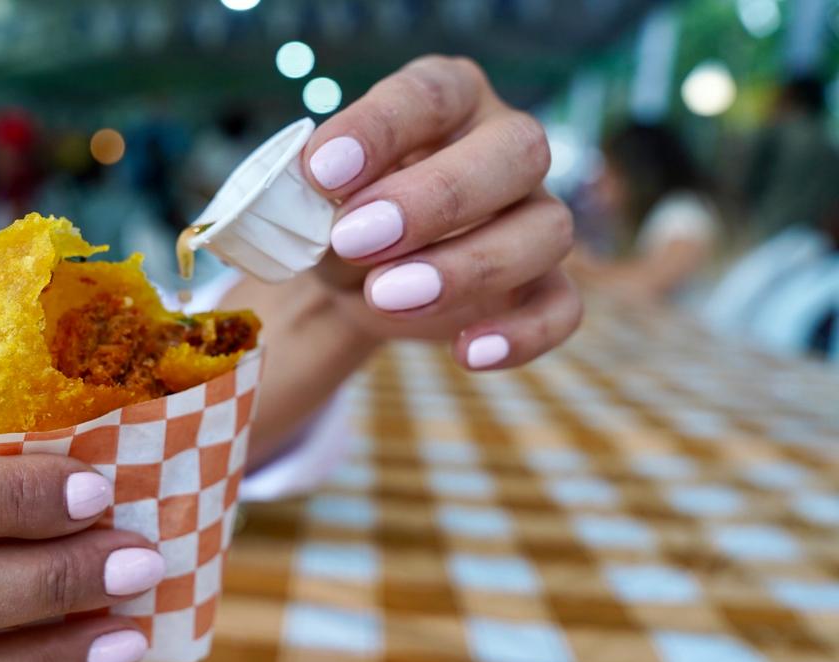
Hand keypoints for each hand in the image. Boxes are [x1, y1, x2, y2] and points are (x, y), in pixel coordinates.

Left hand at [304, 55, 581, 369]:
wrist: (353, 279)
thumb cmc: (337, 216)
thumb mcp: (313, 199)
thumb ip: (317, 193)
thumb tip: (318, 198)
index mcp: (449, 97)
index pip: (430, 95)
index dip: (379, 129)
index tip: (322, 173)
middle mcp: (505, 144)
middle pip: (516, 151)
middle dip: (436, 199)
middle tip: (355, 239)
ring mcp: (534, 214)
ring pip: (547, 230)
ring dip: (468, 267)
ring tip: (384, 296)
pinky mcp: (543, 284)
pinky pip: (562, 308)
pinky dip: (522, 335)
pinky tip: (467, 353)